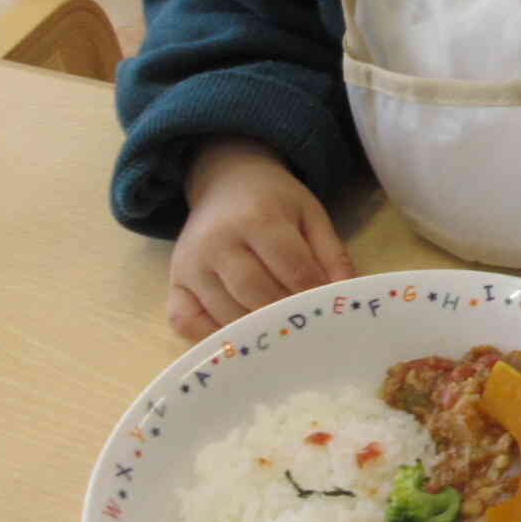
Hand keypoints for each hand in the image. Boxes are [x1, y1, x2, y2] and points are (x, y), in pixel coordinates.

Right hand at [166, 138, 355, 340]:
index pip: (292, 269)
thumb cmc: (274, 201)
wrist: (225, 180)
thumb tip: (345, 296)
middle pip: (257, 295)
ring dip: (257, 333)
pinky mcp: (174, 282)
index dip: (314, 294)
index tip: (329, 313)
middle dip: (286, 317)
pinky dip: (211, 338)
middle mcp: (217, 241)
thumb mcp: (310, 215)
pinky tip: (239, 340)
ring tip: (282, 341)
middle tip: (309, 335)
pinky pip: (186, 322)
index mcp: (257, 218)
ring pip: (227, 315)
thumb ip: (332, 254)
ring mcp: (191, 265)